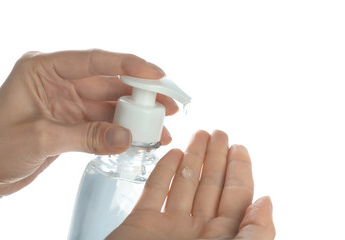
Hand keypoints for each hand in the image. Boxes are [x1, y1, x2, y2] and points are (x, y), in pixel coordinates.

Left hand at [0, 50, 177, 199]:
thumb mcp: (38, 139)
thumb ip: (85, 137)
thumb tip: (128, 137)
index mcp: (43, 69)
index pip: (93, 60)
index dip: (128, 65)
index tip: (157, 74)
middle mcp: (59, 82)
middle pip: (108, 82)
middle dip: (140, 93)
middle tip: (168, 103)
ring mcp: (68, 103)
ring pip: (110, 104)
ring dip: (135, 115)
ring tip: (162, 125)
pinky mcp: (73, 124)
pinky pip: (104, 124)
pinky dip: (122, 131)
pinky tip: (140, 138)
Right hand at [107, 130, 274, 239]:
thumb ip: (255, 234)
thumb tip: (267, 201)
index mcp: (222, 239)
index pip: (236, 196)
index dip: (239, 170)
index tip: (239, 146)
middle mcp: (197, 230)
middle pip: (211, 185)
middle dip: (216, 157)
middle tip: (219, 132)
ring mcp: (168, 226)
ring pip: (184, 183)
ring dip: (192, 158)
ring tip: (198, 135)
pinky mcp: (141, 224)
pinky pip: (155, 191)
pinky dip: (163, 172)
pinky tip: (172, 155)